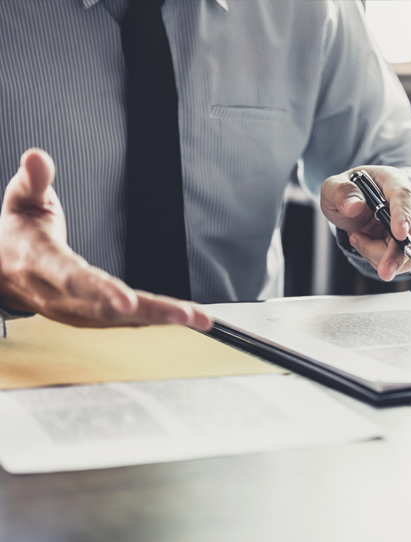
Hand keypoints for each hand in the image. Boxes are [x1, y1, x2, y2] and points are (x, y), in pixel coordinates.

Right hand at [0, 149, 211, 329]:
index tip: (127, 302)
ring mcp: (76, 311)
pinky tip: (184, 318)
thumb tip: (37, 156)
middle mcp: (61, 295)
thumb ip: (33, 180)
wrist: (2, 272)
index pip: (73, 279)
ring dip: (161, 319)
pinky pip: (126, 322)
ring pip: (123, 321)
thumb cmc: (17, 234)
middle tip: (187, 315)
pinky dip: (155, 321)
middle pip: (108, 309)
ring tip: (198, 318)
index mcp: (43, 263)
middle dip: (150, 312)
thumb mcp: (20, 201)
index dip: (101, 290)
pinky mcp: (90, 317)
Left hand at [321, 165, 410, 280]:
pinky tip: (369, 247)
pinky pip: (407, 259)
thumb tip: (354, 206)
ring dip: (383, 256)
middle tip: (384, 271)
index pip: (404, 196)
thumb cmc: (346, 194)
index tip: (399, 234)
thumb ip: (340, 193)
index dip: (403, 215)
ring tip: (359, 239)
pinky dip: (385, 261)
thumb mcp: (333, 188)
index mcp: (392, 180)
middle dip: (399, 253)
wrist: (354, 205)